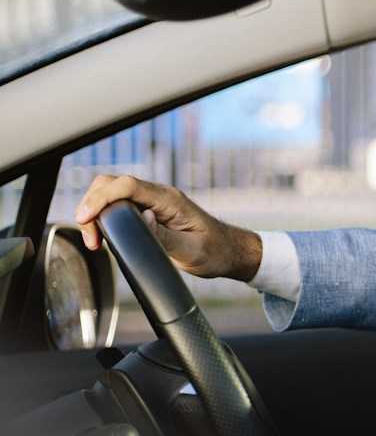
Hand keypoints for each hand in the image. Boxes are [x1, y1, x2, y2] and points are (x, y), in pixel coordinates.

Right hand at [73, 175, 261, 281]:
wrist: (229, 251)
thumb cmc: (215, 251)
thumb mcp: (191, 250)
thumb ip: (165, 236)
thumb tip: (142, 219)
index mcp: (170, 200)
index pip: (127, 186)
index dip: (101, 198)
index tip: (86, 218)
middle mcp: (159, 195)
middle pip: (112, 184)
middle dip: (92, 204)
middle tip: (91, 237)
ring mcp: (153, 201)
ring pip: (112, 193)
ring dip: (96, 211)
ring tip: (94, 240)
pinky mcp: (150, 210)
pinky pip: (120, 204)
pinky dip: (104, 215)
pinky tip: (103, 234)